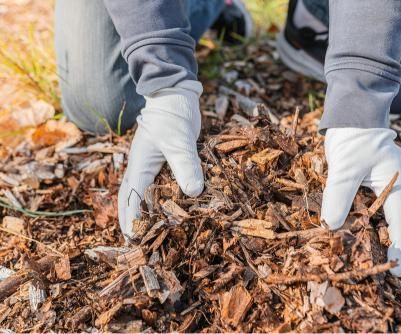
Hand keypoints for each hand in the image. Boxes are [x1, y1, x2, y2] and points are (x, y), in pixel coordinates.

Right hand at [118, 81, 204, 240]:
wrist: (176, 96)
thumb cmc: (172, 116)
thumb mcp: (179, 141)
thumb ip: (185, 165)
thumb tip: (194, 192)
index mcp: (139, 167)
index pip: (132, 200)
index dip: (133, 222)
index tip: (135, 242)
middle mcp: (142, 169)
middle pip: (132, 201)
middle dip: (133, 222)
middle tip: (138, 245)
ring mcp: (152, 167)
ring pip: (144, 195)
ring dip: (146, 213)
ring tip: (152, 233)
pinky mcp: (165, 163)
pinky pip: (160, 186)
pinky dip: (162, 200)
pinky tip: (173, 209)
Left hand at [321, 128, 400, 275]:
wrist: (353, 118)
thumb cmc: (351, 140)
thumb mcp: (344, 167)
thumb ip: (338, 195)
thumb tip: (332, 226)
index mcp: (398, 182)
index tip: (398, 269)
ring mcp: (399, 184)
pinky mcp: (388, 184)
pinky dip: (400, 223)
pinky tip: (385, 233)